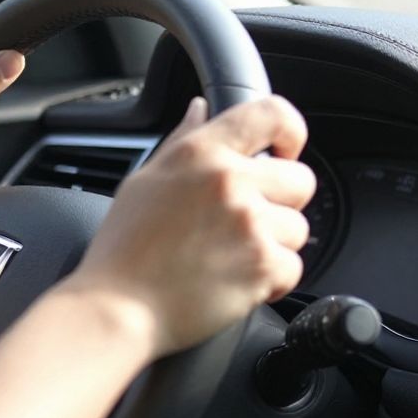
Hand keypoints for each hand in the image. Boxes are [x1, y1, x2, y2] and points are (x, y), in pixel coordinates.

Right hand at [59, 96, 315, 358]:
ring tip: (229, 255)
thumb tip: (201, 109)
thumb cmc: (124, 249)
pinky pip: (293, 267)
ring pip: (297, 228)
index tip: (283, 151)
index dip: (290, 130)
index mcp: (201, 153)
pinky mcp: (263, 266)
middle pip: (300, 179)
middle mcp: (229, 182)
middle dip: (280, 202)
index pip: (271, 113)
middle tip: (243, 222)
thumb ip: (183, 140)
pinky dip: (270, 280)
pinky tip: (233, 279)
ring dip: (273, 245)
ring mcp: (250, 224)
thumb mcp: (145, 180)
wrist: (118, 308)